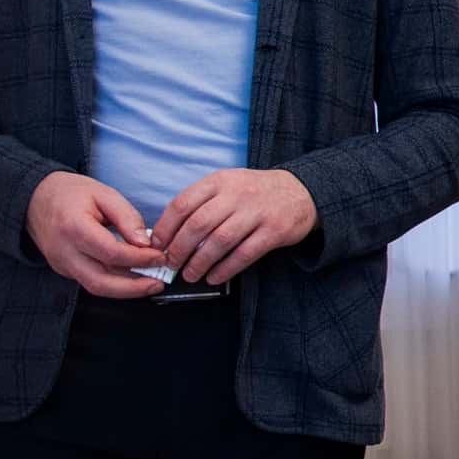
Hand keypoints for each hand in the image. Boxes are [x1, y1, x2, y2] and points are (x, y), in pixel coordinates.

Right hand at [25, 173, 164, 298]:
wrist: (35, 198)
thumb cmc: (70, 193)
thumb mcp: (104, 194)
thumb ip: (127, 218)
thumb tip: (146, 243)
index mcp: (74, 228)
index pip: (112, 254)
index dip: (140, 259)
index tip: (160, 257)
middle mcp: (64, 252)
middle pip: (101, 282)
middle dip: (134, 288)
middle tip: (159, 282)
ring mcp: (62, 264)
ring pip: (96, 287)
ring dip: (126, 290)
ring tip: (150, 283)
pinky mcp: (64, 269)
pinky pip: (91, 281)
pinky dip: (114, 282)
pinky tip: (132, 276)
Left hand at [151, 168, 319, 284]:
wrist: (301, 191)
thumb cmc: (256, 192)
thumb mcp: (228, 184)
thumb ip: (202, 203)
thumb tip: (170, 232)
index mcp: (219, 181)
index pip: (183, 204)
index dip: (165, 228)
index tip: (157, 245)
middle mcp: (237, 194)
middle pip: (198, 224)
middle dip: (179, 249)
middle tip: (171, 264)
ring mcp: (257, 212)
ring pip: (220, 241)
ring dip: (200, 262)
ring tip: (190, 274)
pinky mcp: (274, 231)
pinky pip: (244, 254)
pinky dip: (226, 269)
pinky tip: (215, 277)